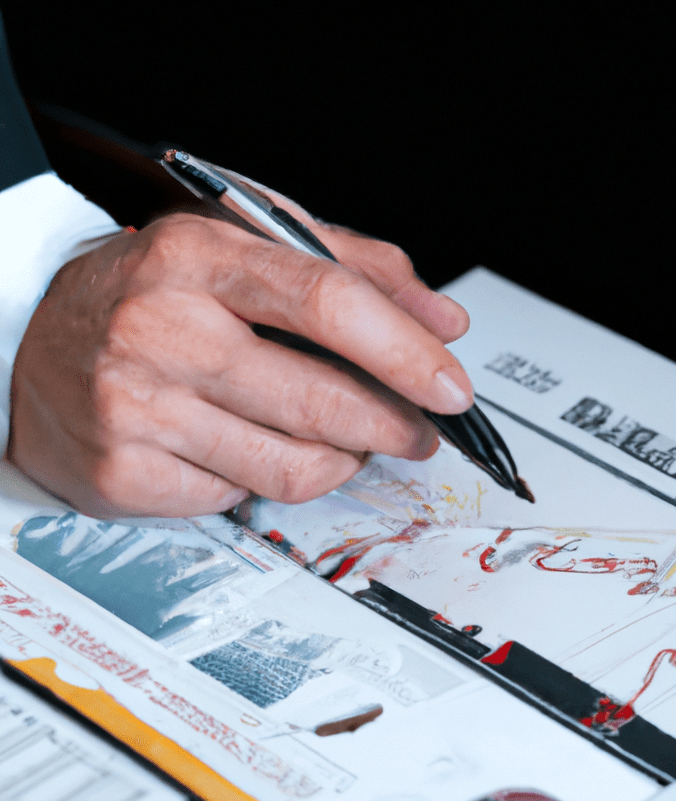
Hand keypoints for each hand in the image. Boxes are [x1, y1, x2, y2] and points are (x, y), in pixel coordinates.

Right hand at [7, 189, 471, 517]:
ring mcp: (138, 409)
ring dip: (342, 459)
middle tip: (420, 430)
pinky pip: (242, 497)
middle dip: (394, 425)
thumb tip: (443, 320)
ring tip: (345, 439)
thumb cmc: (152, 294)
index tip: (452, 386)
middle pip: (321, 400)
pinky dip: (271, 480)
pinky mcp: (126, 474)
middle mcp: (162, 330)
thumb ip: (354, 268)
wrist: (28, 345)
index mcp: (197, 256)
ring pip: (294, 465)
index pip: (328, 303)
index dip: (406, 351)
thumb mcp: (246, 247)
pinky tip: (258, 450)